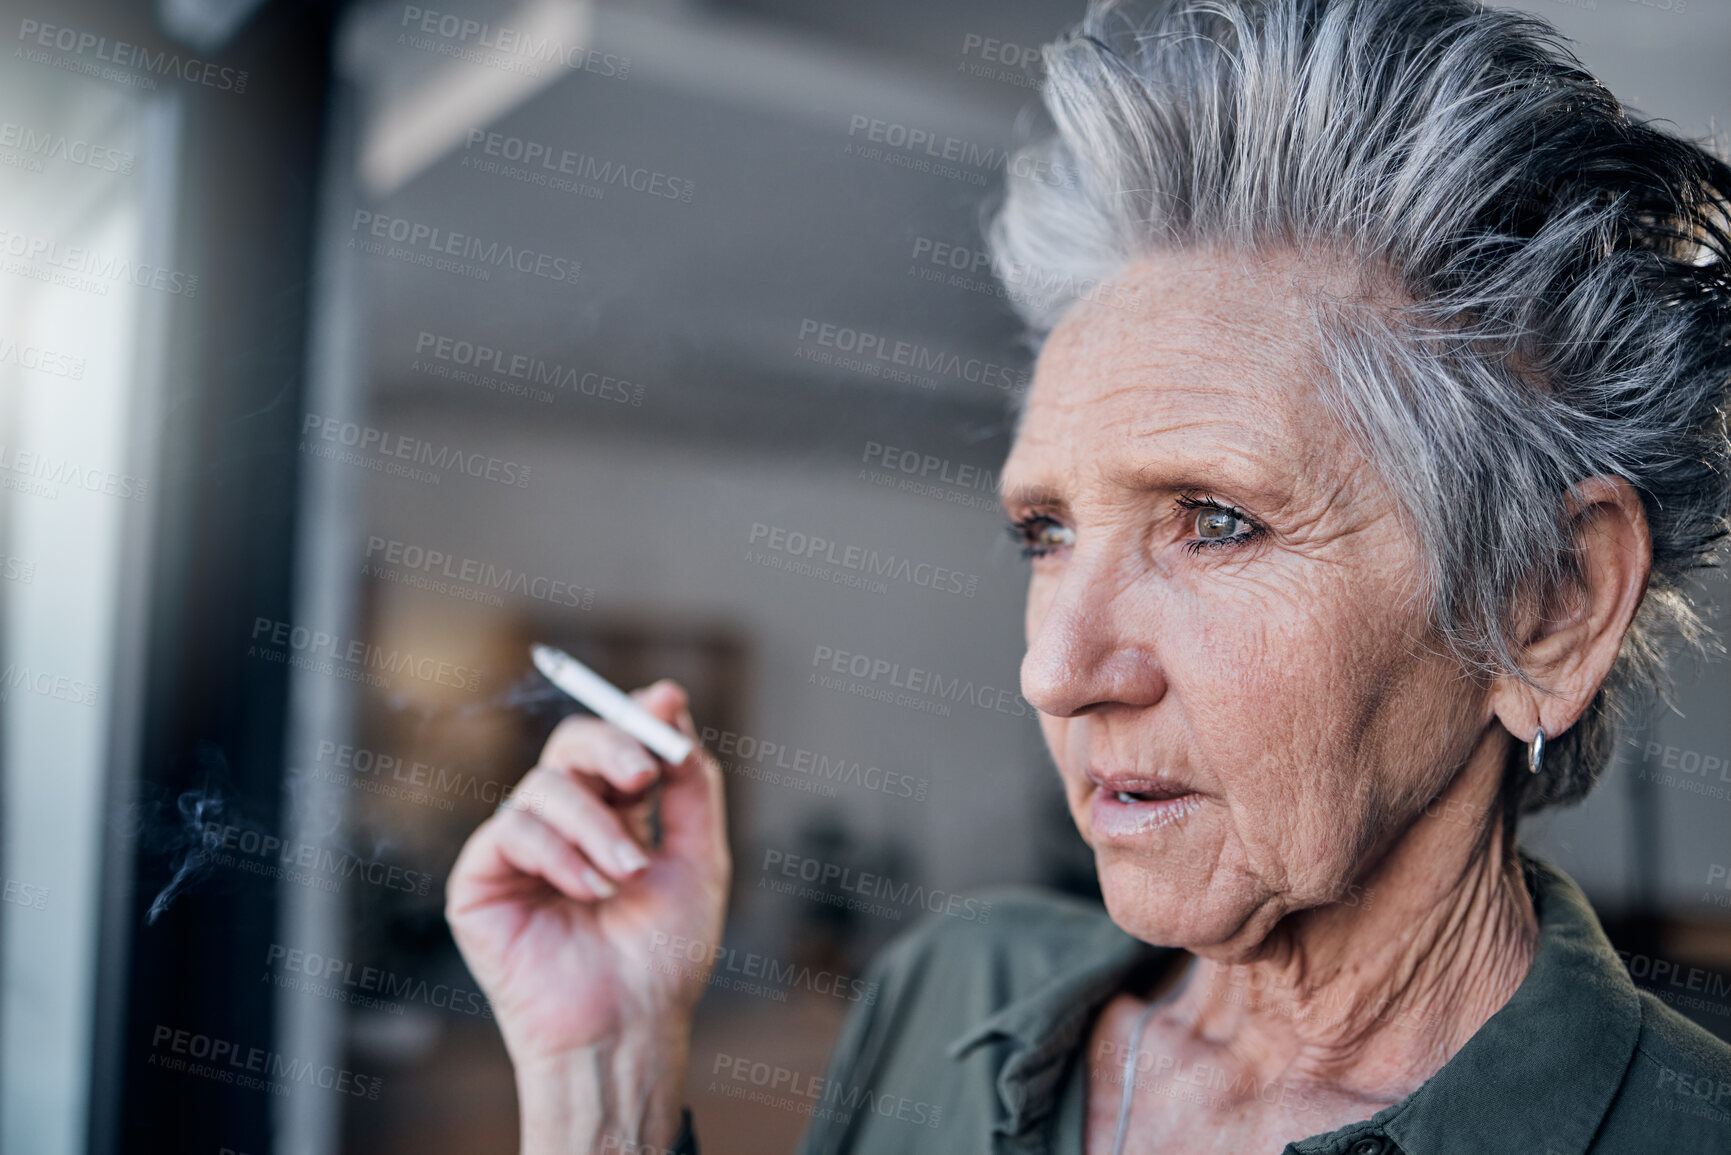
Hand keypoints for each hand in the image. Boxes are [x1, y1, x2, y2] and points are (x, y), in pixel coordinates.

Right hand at [446, 679, 729, 1073]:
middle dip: (612, 748)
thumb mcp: (699, 859)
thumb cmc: (664, 957)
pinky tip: (587, 891)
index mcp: (614, 816)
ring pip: (544, 787)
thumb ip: (692, 786)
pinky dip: (557, 853)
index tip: (665, 703)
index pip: (613, 744)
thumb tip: (673, 709)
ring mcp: (520, 850)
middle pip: (570, 745)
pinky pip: (511, 831)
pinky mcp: (480, 880)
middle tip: (644, 774)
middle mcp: (563, 825)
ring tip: (625, 875)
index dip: (633, 716)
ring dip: (595, 826)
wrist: (629, 1026)